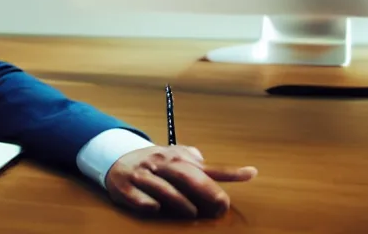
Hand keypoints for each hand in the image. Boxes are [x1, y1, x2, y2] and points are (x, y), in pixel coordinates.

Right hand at [105, 145, 256, 218]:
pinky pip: (138, 197)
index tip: (252, 173)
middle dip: (205, 189)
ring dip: (179, 201)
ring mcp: (143, 175)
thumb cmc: (153, 162)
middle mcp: (161, 163)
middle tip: (220, 204)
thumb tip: (206, 160)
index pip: (206, 166)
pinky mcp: (126, 187)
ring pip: (164, 188)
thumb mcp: (174, 155)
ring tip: (191, 212)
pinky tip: (154, 208)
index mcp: (176, 157)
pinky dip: (147, 203)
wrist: (115, 159)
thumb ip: (193, 160)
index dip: (229, 172)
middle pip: (186, 175)